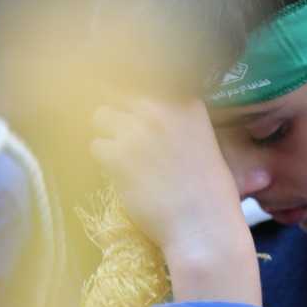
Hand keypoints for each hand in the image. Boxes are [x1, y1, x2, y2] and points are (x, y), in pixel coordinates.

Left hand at [91, 97, 260, 304]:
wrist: (203, 228)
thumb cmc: (211, 194)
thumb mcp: (204, 143)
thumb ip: (178, 121)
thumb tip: (150, 116)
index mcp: (186, 102)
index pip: (147, 77)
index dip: (135, 96)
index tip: (134, 109)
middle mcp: (160, 108)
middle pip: (118, 93)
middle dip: (118, 113)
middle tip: (123, 136)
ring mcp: (138, 130)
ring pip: (100, 116)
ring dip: (106, 134)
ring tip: (120, 156)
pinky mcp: (119, 156)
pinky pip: (95, 146)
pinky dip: (102, 160)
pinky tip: (119, 174)